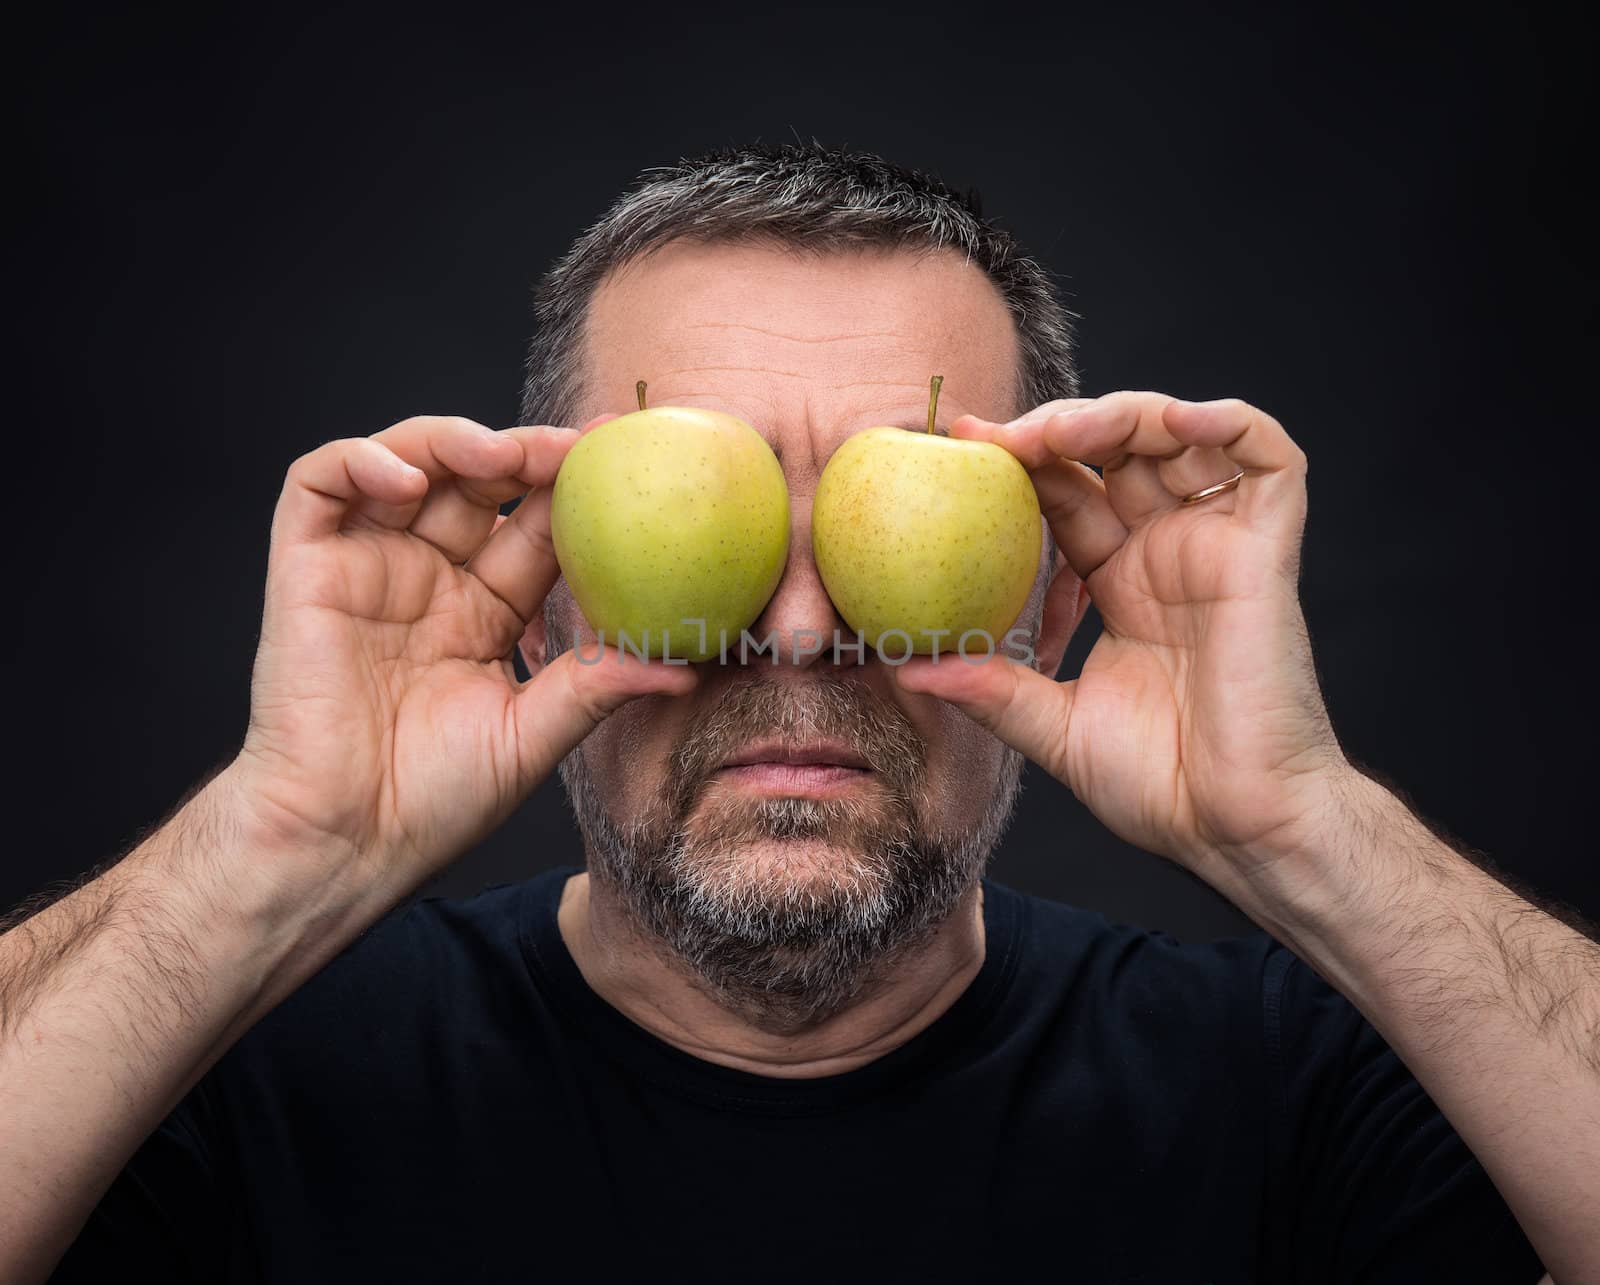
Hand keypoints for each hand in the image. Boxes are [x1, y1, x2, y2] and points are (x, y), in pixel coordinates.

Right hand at [224, 415, 694, 913]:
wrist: (348, 840)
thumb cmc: (435, 800)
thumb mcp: (534, 734)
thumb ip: (598, 685)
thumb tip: (687, 666)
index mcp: (484, 610)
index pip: (536, 527)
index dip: (576, 491)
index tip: (630, 466)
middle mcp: (429, 577)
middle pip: (480, 483)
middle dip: (527, 454)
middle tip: (578, 448)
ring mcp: (367, 566)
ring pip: (408, 463)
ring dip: (453, 441)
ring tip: (499, 456)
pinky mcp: (306, 566)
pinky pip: (320, 483)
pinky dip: (361, 460)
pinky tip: (407, 482)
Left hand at [892, 392, 1348, 901]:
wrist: (1237, 830)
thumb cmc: (1163, 788)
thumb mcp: (1054, 730)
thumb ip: (991, 690)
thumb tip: (907, 667)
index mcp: (1124, 582)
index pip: (1068, 494)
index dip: (1021, 461)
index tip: (957, 446)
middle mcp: (1171, 552)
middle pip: (1118, 450)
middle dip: (1058, 427)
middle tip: (993, 438)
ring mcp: (1220, 546)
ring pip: (1183, 436)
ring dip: (1123, 415)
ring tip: (1060, 433)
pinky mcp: (1267, 551)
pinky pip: (1269, 458)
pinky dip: (1226, 422)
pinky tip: (1171, 423)